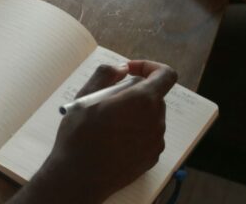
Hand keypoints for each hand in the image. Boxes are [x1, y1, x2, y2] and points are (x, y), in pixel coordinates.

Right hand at [20, 61, 176, 203]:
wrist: (79, 178)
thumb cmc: (80, 135)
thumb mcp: (85, 96)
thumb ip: (106, 74)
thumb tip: (122, 68)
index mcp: (142, 101)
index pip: (166, 75)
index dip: (149, 67)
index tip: (128, 72)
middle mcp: (156, 121)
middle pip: (155, 96)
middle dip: (135, 92)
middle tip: (107, 101)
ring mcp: (156, 142)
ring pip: (151, 116)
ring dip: (134, 113)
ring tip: (108, 123)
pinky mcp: (152, 158)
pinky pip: (149, 135)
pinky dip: (136, 131)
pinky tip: (114, 140)